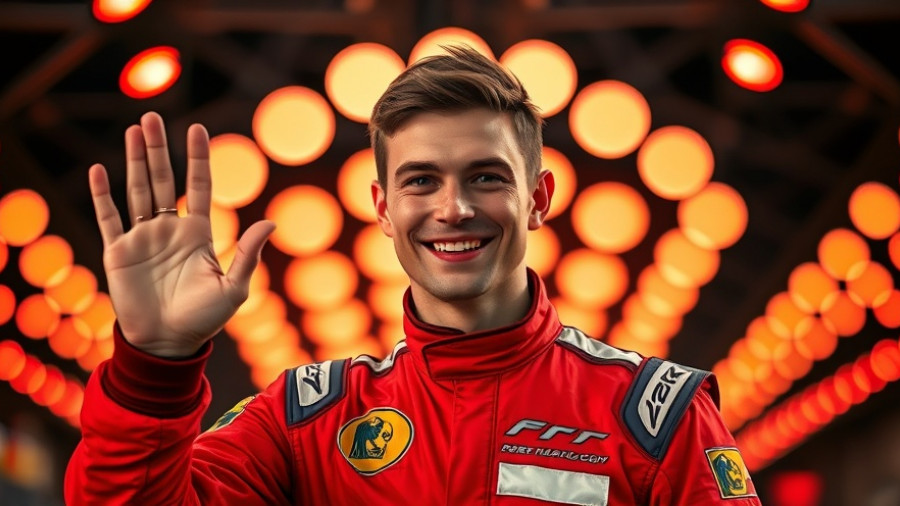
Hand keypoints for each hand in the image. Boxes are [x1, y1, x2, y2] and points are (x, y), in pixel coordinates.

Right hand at [89, 112, 274, 357]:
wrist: (168, 344)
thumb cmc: (204, 320)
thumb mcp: (233, 288)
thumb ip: (247, 254)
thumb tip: (271, 222)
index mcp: (197, 233)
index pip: (198, 186)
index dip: (197, 158)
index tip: (196, 129)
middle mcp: (169, 230)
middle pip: (162, 179)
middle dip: (158, 149)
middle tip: (153, 118)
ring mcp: (143, 239)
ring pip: (137, 191)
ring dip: (134, 161)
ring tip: (133, 131)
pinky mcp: (119, 253)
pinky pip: (110, 218)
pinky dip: (103, 195)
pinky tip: (100, 170)